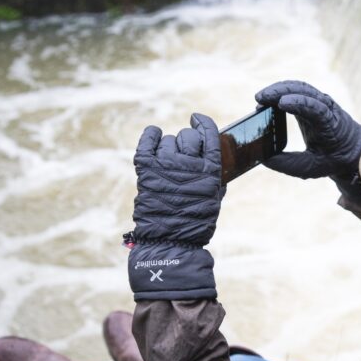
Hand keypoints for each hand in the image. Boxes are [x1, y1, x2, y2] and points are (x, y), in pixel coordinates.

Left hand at [126, 113, 224, 300]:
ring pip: (168, 140)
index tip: (196, 119)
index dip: (202, 123)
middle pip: (188, 137)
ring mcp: (166, 164)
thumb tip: (212, 157)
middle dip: (187, 142)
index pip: (208, 134)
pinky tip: (154, 136)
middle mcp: (189, 163)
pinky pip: (148, 141)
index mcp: (210, 170)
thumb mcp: (214, 196)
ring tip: (168, 163)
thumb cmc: (196, 221)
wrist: (170, 241)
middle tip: (184, 154)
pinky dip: (151, 135)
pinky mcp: (146, 168)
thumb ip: (214, 175)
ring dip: (169, 147)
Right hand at [255, 80, 360, 199]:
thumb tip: (264, 159)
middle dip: (281, 91)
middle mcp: (326, 107)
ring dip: (279, 89)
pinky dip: (281, 91)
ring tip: (260, 98)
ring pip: (300, 87)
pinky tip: (267, 99)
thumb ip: (288, 164)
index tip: (282, 103)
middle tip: (260, 98)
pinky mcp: (312, 100)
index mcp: (330, 124)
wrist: (350, 149)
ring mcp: (320, 101)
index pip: (316, 108)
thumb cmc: (332, 159)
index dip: (299, 103)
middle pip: (304, 91)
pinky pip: (297, 90)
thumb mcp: (311, 167)